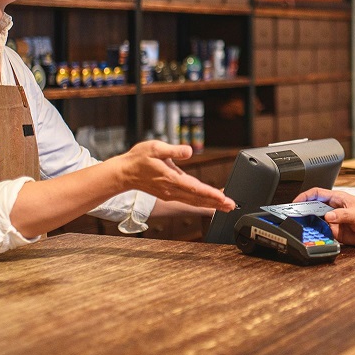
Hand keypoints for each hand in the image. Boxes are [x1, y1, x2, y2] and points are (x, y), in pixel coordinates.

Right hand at [112, 141, 234, 211]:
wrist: (123, 173)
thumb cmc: (138, 159)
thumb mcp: (155, 148)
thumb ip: (173, 150)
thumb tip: (189, 151)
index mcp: (170, 178)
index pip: (195, 188)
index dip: (210, 194)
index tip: (223, 198)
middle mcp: (171, 189)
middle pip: (197, 198)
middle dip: (216, 203)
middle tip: (231, 206)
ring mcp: (170, 194)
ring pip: (193, 201)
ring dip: (210, 204)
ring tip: (225, 207)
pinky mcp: (168, 194)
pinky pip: (188, 200)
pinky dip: (201, 202)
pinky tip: (209, 202)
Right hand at [295, 187, 354, 245]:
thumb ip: (342, 215)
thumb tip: (328, 216)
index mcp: (338, 199)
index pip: (317, 193)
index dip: (305, 196)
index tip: (296, 202)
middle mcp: (334, 209)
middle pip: (314, 207)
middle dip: (304, 211)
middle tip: (295, 216)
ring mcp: (334, 221)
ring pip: (317, 221)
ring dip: (310, 224)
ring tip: (302, 227)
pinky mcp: (336, 233)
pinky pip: (323, 233)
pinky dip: (318, 235)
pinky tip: (315, 236)